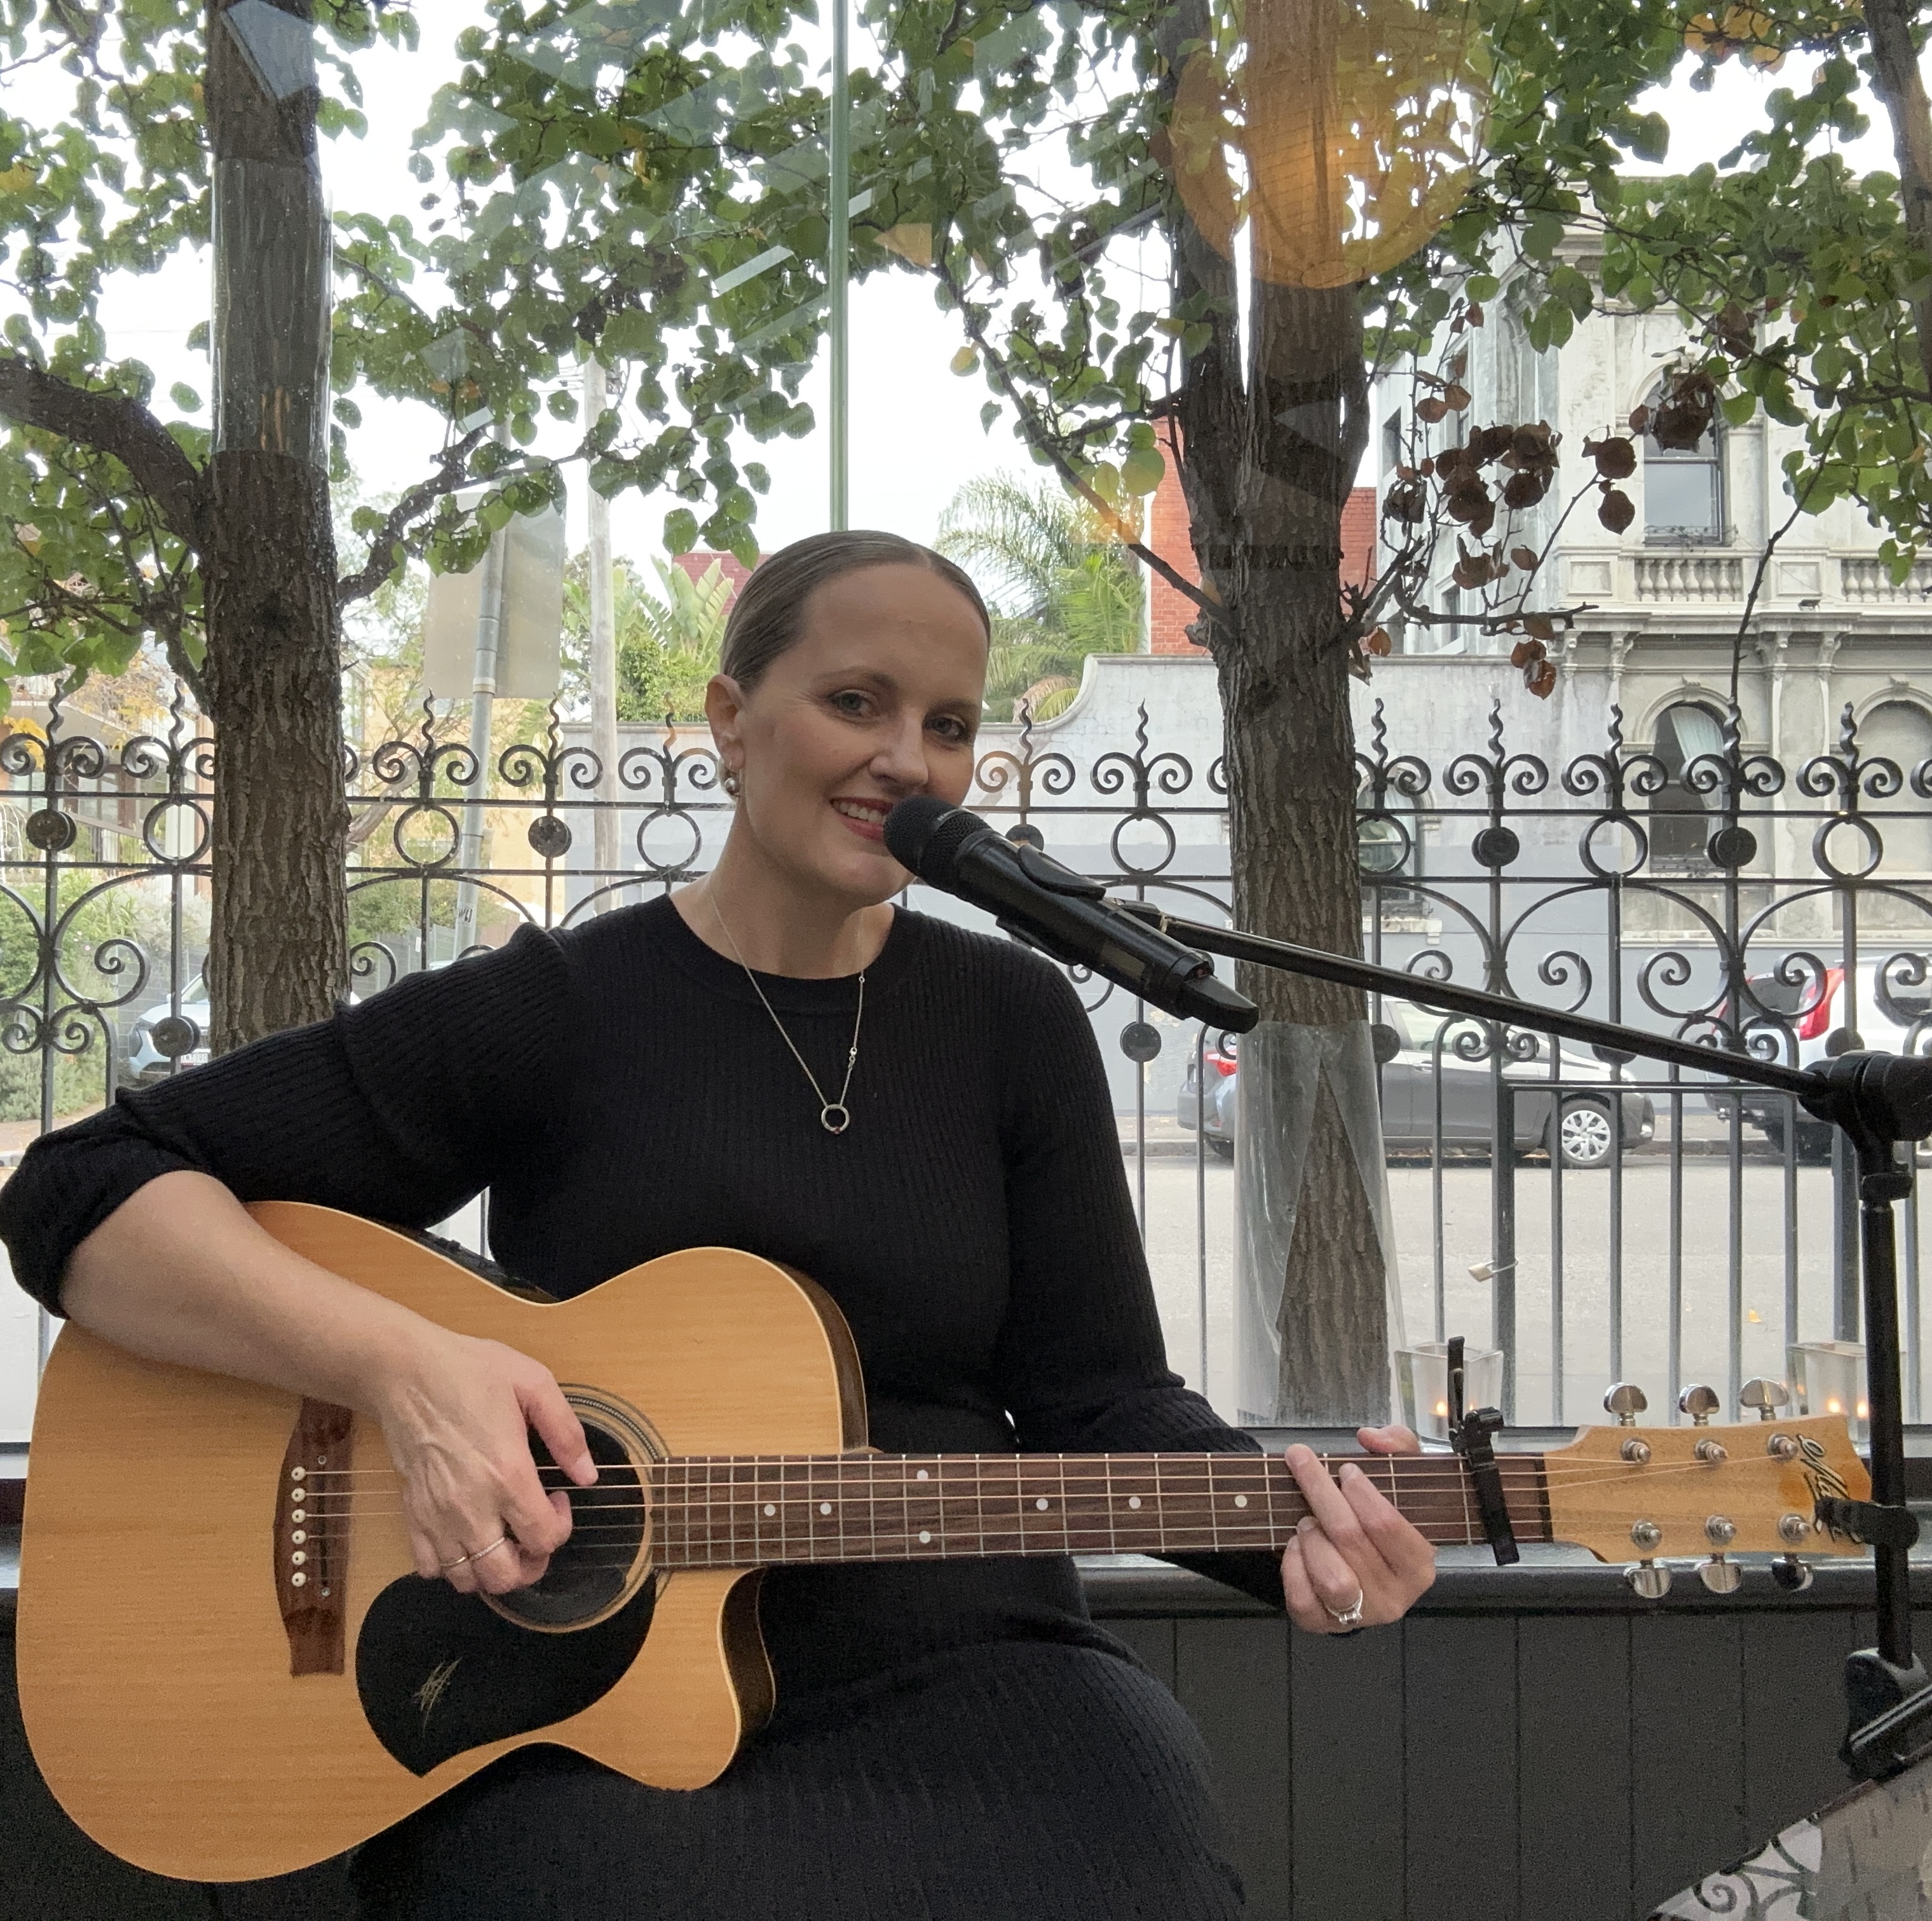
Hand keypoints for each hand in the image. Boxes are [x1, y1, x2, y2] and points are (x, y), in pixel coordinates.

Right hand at [373, 1329, 596, 1596]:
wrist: (405, 1371)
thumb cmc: (471, 1371)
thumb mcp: (534, 1383)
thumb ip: (567, 1432)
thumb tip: (588, 1475)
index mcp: (507, 1473)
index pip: (543, 1539)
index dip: (562, 1527)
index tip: (558, 1497)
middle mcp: (471, 1505)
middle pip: (504, 1577)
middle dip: (530, 1563)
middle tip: (534, 1531)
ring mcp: (436, 1515)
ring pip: (466, 1581)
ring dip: (491, 1570)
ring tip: (502, 1537)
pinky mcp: (411, 1514)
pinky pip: (429, 1567)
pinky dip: (451, 1565)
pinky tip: (466, 1537)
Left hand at [1278, 1424, 1434, 1635]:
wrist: (1362, 1566)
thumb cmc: (1381, 1519)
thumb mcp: (1402, 1476)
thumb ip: (1398, 1445)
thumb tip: (1370, 1437)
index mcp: (1419, 1566)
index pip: (1386, 1524)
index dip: (1361, 1492)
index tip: (1345, 1468)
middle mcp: (1395, 1597)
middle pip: (1351, 1539)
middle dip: (1321, 1493)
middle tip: (1303, 1463)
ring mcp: (1360, 1616)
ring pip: (1331, 1577)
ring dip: (1311, 1537)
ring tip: (1306, 1517)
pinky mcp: (1324, 1624)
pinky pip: (1303, 1599)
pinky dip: (1293, 1567)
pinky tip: (1296, 1545)